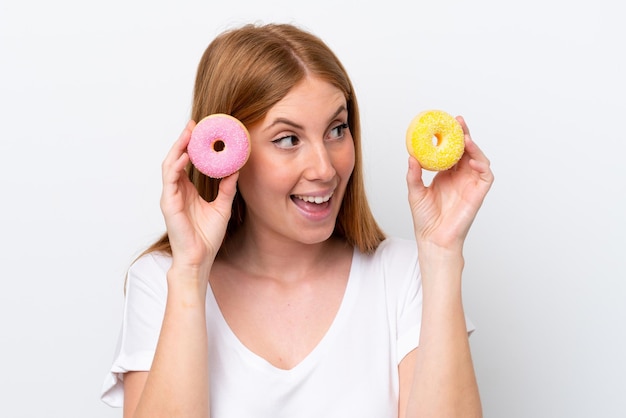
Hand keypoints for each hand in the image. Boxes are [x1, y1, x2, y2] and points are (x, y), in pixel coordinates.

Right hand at [160, 120, 238, 276]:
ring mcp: (171, 196)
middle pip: (176, 158)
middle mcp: (177, 191)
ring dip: (178, 147)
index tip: (201, 130)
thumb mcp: (222, 206)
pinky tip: (185, 156)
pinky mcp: (168, 204)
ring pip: (170, 165)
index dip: (191, 145)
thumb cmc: (207, 236)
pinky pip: (170, 180)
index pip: (186, 162)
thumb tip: (235, 169)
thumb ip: (227, 187)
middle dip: (183, 140)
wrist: (200, 258)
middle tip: (194, 124)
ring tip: (188, 133)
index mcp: (187, 191)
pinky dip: (177, 166)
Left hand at [406, 116, 493, 250]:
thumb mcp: (415, 192)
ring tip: (466, 138)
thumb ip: (414, 175)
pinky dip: (483, 165)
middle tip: (458, 122)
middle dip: (465, 135)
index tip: (446, 123)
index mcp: (446, 174)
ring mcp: (470, 184)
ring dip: (474, 147)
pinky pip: (485, 176)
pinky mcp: (478, 194)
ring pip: (479, 159)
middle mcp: (460, 176)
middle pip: (467, 151)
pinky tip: (474, 160)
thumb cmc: (425, 218)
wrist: (433, 238)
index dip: (451, 137)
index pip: (452, 151)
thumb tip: (411, 157)